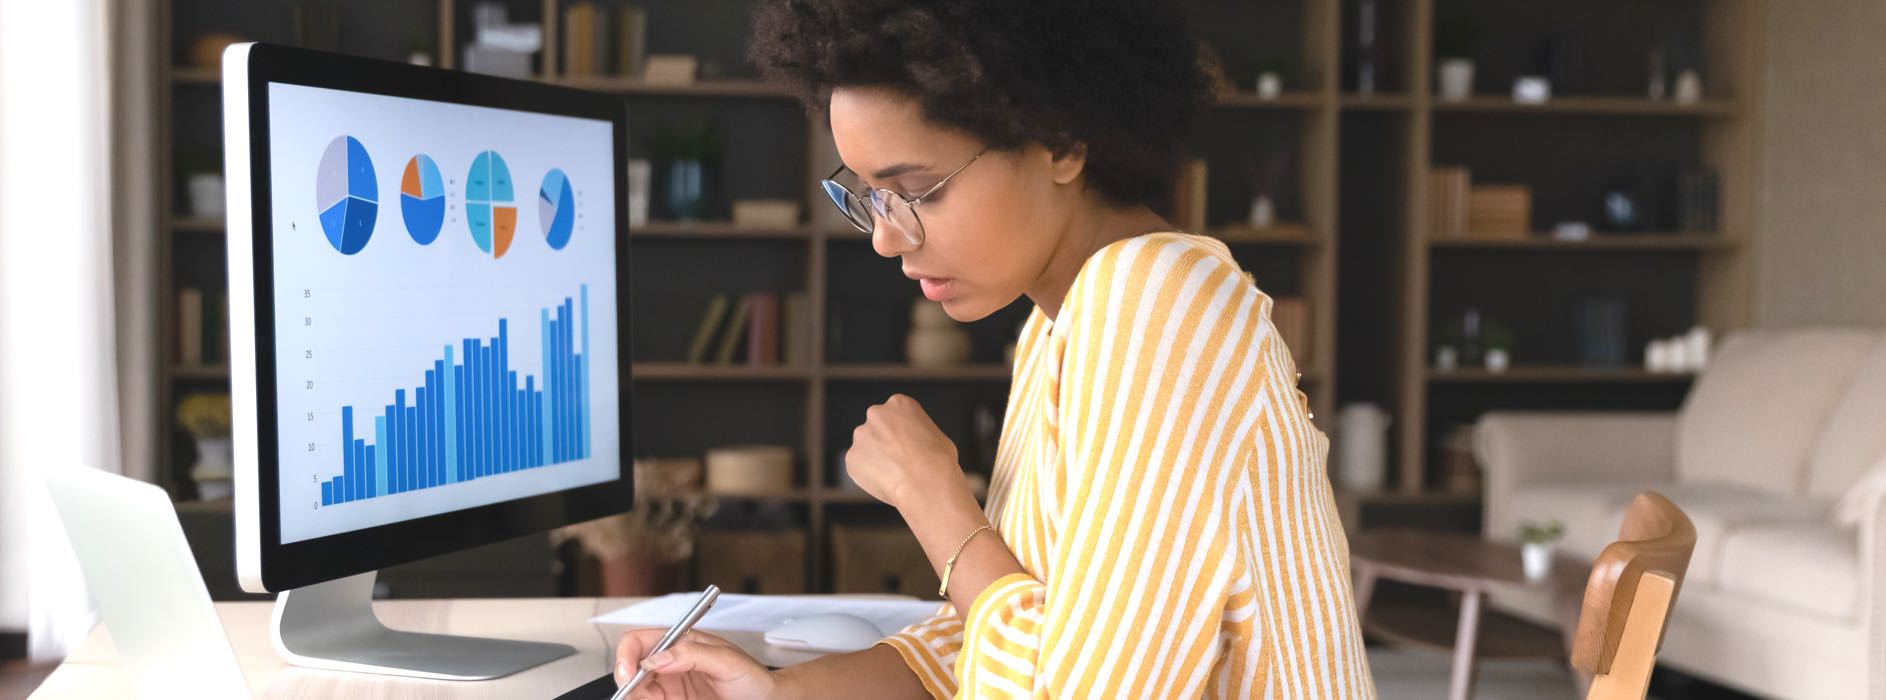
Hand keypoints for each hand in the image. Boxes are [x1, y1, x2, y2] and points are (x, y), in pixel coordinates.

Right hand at [613, 628, 778, 699]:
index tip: (628, 672)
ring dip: (634, 695)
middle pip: (631, 668)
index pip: (641, 641)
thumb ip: (693, 654)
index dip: (627, 654)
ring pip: (636, 690)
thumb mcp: (729, 661)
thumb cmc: (755, 678)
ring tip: (653, 699)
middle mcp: (671, 664)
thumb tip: (659, 657)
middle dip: (627, 680)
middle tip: (633, 694)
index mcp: (681, 644)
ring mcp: (670, 687)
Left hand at [845, 394, 962, 508]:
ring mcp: (861, 435)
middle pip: (877, 428)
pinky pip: (858, 466)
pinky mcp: (851, 457)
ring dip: (875, 458)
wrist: (925, 482)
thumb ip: (917, 434)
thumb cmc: (938, 460)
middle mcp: (876, 413)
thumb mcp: (936, 435)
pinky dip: (868, 474)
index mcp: (899, 403)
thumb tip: (913, 446)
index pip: (895, 415)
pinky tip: (885, 482)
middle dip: (884, 442)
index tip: (907, 445)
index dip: (902, 432)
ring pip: (866, 447)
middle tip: (898, 460)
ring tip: (894, 474)